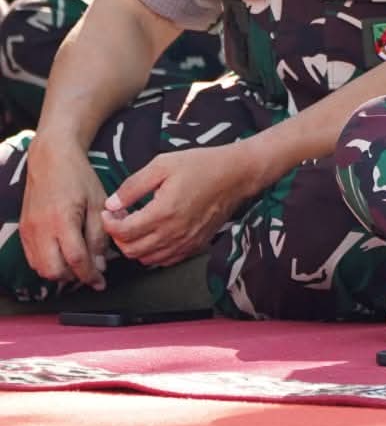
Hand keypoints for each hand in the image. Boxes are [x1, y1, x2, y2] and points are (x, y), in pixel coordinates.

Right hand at [19, 136, 108, 288]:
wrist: (51, 160)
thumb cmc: (78, 178)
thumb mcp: (98, 202)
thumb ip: (99, 234)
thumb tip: (100, 264)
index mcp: (62, 220)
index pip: (75, 259)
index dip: (89, 275)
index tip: (101, 282)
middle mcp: (41, 228)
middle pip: (54, 270)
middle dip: (74, 278)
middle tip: (91, 274)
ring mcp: (28, 231)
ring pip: (40, 268)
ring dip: (60, 273)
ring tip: (79, 267)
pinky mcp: (23, 231)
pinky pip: (32, 259)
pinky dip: (48, 265)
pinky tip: (63, 258)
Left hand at [101, 145, 255, 267]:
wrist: (236, 175)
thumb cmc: (202, 166)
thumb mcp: (162, 165)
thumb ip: (133, 186)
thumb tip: (112, 203)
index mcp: (163, 212)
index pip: (122, 232)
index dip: (109, 223)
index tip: (110, 212)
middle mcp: (173, 233)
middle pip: (131, 250)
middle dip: (119, 236)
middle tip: (121, 218)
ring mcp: (186, 242)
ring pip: (146, 259)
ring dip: (135, 246)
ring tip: (137, 226)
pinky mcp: (195, 246)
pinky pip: (165, 260)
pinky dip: (153, 253)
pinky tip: (155, 234)